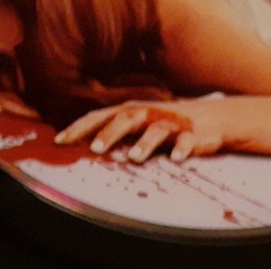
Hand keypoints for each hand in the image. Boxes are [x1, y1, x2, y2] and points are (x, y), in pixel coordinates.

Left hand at [54, 98, 226, 162]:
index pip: (100, 115)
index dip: (80, 127)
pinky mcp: (193, 134)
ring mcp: (171, 123)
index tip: (59, 141)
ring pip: (156, 130)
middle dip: (110, 133)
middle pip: (126, 118)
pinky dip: (182, 149)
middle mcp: (149, 114)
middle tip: (94, 149)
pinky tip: (177, 160)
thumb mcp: (138, 123)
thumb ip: (114, 129)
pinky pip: (187, 141)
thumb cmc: (166, 123)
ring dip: (145, 143)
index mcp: (132, 111)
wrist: (211, 117)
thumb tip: (79, 143)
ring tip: (133, 158)